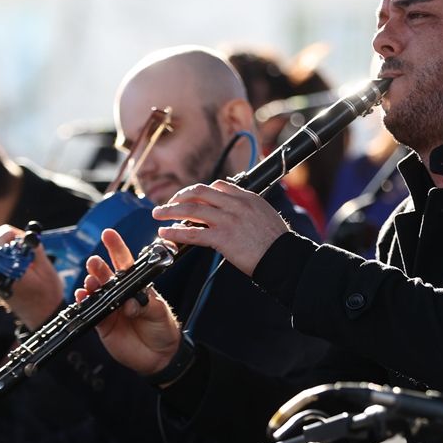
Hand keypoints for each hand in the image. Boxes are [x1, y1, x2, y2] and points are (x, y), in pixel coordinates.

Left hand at [0, 224, 64, 328]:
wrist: (42, 316)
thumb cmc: (48, 294)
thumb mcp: (46, 269)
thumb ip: (34, 250)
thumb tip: (27, 233)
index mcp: (10, 271)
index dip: (8, 234)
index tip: (21, 235)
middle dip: (1, 237)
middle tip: (17, 239)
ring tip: (14, 249)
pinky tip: (8, 258)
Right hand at [74, 228, 180, 375]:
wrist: (161, 356)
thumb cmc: (164, 328)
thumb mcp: (159, 312)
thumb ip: (145, 305)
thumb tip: (128, 304)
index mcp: (136, 285)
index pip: (125, 263)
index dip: (116, 248)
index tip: (108, 234)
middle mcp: (120, 294)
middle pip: (106, 276)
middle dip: (99, 268)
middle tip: (95, 263)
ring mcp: (109, 308)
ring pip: (96, 293)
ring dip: (91, 285)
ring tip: (91, 281)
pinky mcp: (102, 325)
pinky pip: (90, 312)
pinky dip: (84, 304)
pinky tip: (82, 297)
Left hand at [152, 180, 287, 276]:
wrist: (284, 257)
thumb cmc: (277, 242)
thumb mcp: (265, 216)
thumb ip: (248, 210)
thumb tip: (235, 214)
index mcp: (247, 197)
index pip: (218, 185)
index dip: (199, 191)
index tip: (190, 197)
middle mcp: (235, 204)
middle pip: (200, 192)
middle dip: (180, 196)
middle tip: (168, 203)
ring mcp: (228, 220)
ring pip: (191, 209)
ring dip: (170, 211)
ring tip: (157, 215)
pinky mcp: (223, 238)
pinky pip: (193, 232)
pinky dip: (176, 232)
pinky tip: (165, 233)